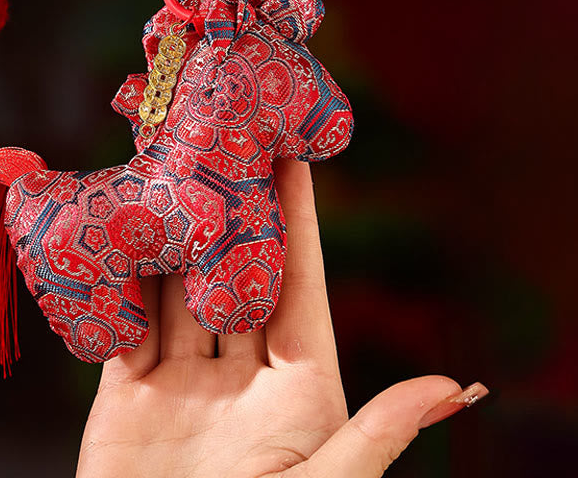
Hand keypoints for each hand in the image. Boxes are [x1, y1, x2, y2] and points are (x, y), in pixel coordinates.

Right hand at [76, 160, 487, 477]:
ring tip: (165, 170)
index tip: (291, 156)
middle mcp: (243, 374)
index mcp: (299, 387)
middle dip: (228, 209)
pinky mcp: (127, 395)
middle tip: (221, 143)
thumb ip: (379, 435)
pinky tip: (118, 230)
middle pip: (235, 272)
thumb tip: (459, 388)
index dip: (295, 220)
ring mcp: (183, 381)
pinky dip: (120, 279)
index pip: (298, 284)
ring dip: (172, 232)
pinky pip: (125, 324)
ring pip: (179, 288)